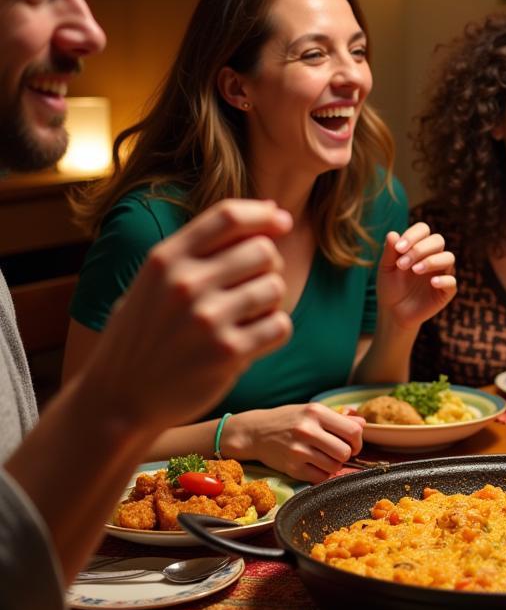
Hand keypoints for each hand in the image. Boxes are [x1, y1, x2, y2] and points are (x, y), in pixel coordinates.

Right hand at [82, 200, 292, 432]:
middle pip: (262, 250)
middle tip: (253, 285)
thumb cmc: (144, 334)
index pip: (227, 215)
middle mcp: (186, 283)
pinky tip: (253, 339)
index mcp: (165, 258)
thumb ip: (200, 248)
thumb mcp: (154, 280)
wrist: (118, 398)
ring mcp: (208, 319)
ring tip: (247, 317)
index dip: (263, 214)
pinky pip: (280, 326)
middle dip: (268, 265)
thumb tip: (268, 211)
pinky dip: (274, 331)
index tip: (282, 221)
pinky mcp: (228, 353)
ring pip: (275, 288)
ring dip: (270, 302)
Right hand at [223, 404, 364, 481]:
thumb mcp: (311, 412)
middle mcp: (307, 430)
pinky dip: (321, 474)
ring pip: (334, 466)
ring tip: (324, 458)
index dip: (358, 441)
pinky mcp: (291, 467)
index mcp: (316, 412)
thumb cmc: (288, 420)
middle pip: (345, 452)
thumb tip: (363, 423)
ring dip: (334, 465)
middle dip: (346, 455)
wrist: (255, 432)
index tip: (352, 444)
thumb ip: (338, 418)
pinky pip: (320, 478)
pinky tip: (314, 465)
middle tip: (338, 453)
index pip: (353, 431)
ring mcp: (298, 450)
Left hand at [376, 222, 456, 331]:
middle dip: (420, 249)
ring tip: (415, 270)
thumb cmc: (390, 287)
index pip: (423, 230)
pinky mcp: (446, 291)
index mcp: (419, 247)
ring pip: (449, 257)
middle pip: (438, 240)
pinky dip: (443, 280)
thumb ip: (390, 252)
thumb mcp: (386, 269)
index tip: (398, 248)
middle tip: (402, 264)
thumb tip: (392, 233)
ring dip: (432, 261)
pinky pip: (452, 281)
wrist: (393, 312)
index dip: (413, 235)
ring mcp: (442, 273)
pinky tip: (431, 283)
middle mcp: (433, 256)